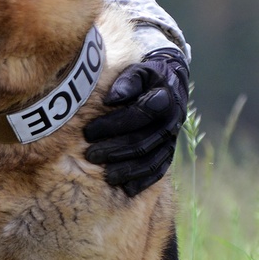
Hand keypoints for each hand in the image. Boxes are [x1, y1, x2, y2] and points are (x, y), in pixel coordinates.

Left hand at [83, 49, 188, 196]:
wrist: (170, 83)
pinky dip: (144, 181)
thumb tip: (112, 99)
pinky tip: (127, 189)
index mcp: (163, 100)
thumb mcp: (137, 71)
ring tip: (105, 176)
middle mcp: (171, 122)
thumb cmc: (146, 77)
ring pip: (150, 161)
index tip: (87, 132)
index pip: (136, 115)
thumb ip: (126, 81)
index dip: (111, 125)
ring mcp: (171, 139)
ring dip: (127, 170)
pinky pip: (159, 171)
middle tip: (90, 156)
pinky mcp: (170, 152)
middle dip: (113, 150)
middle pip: (142, 142)